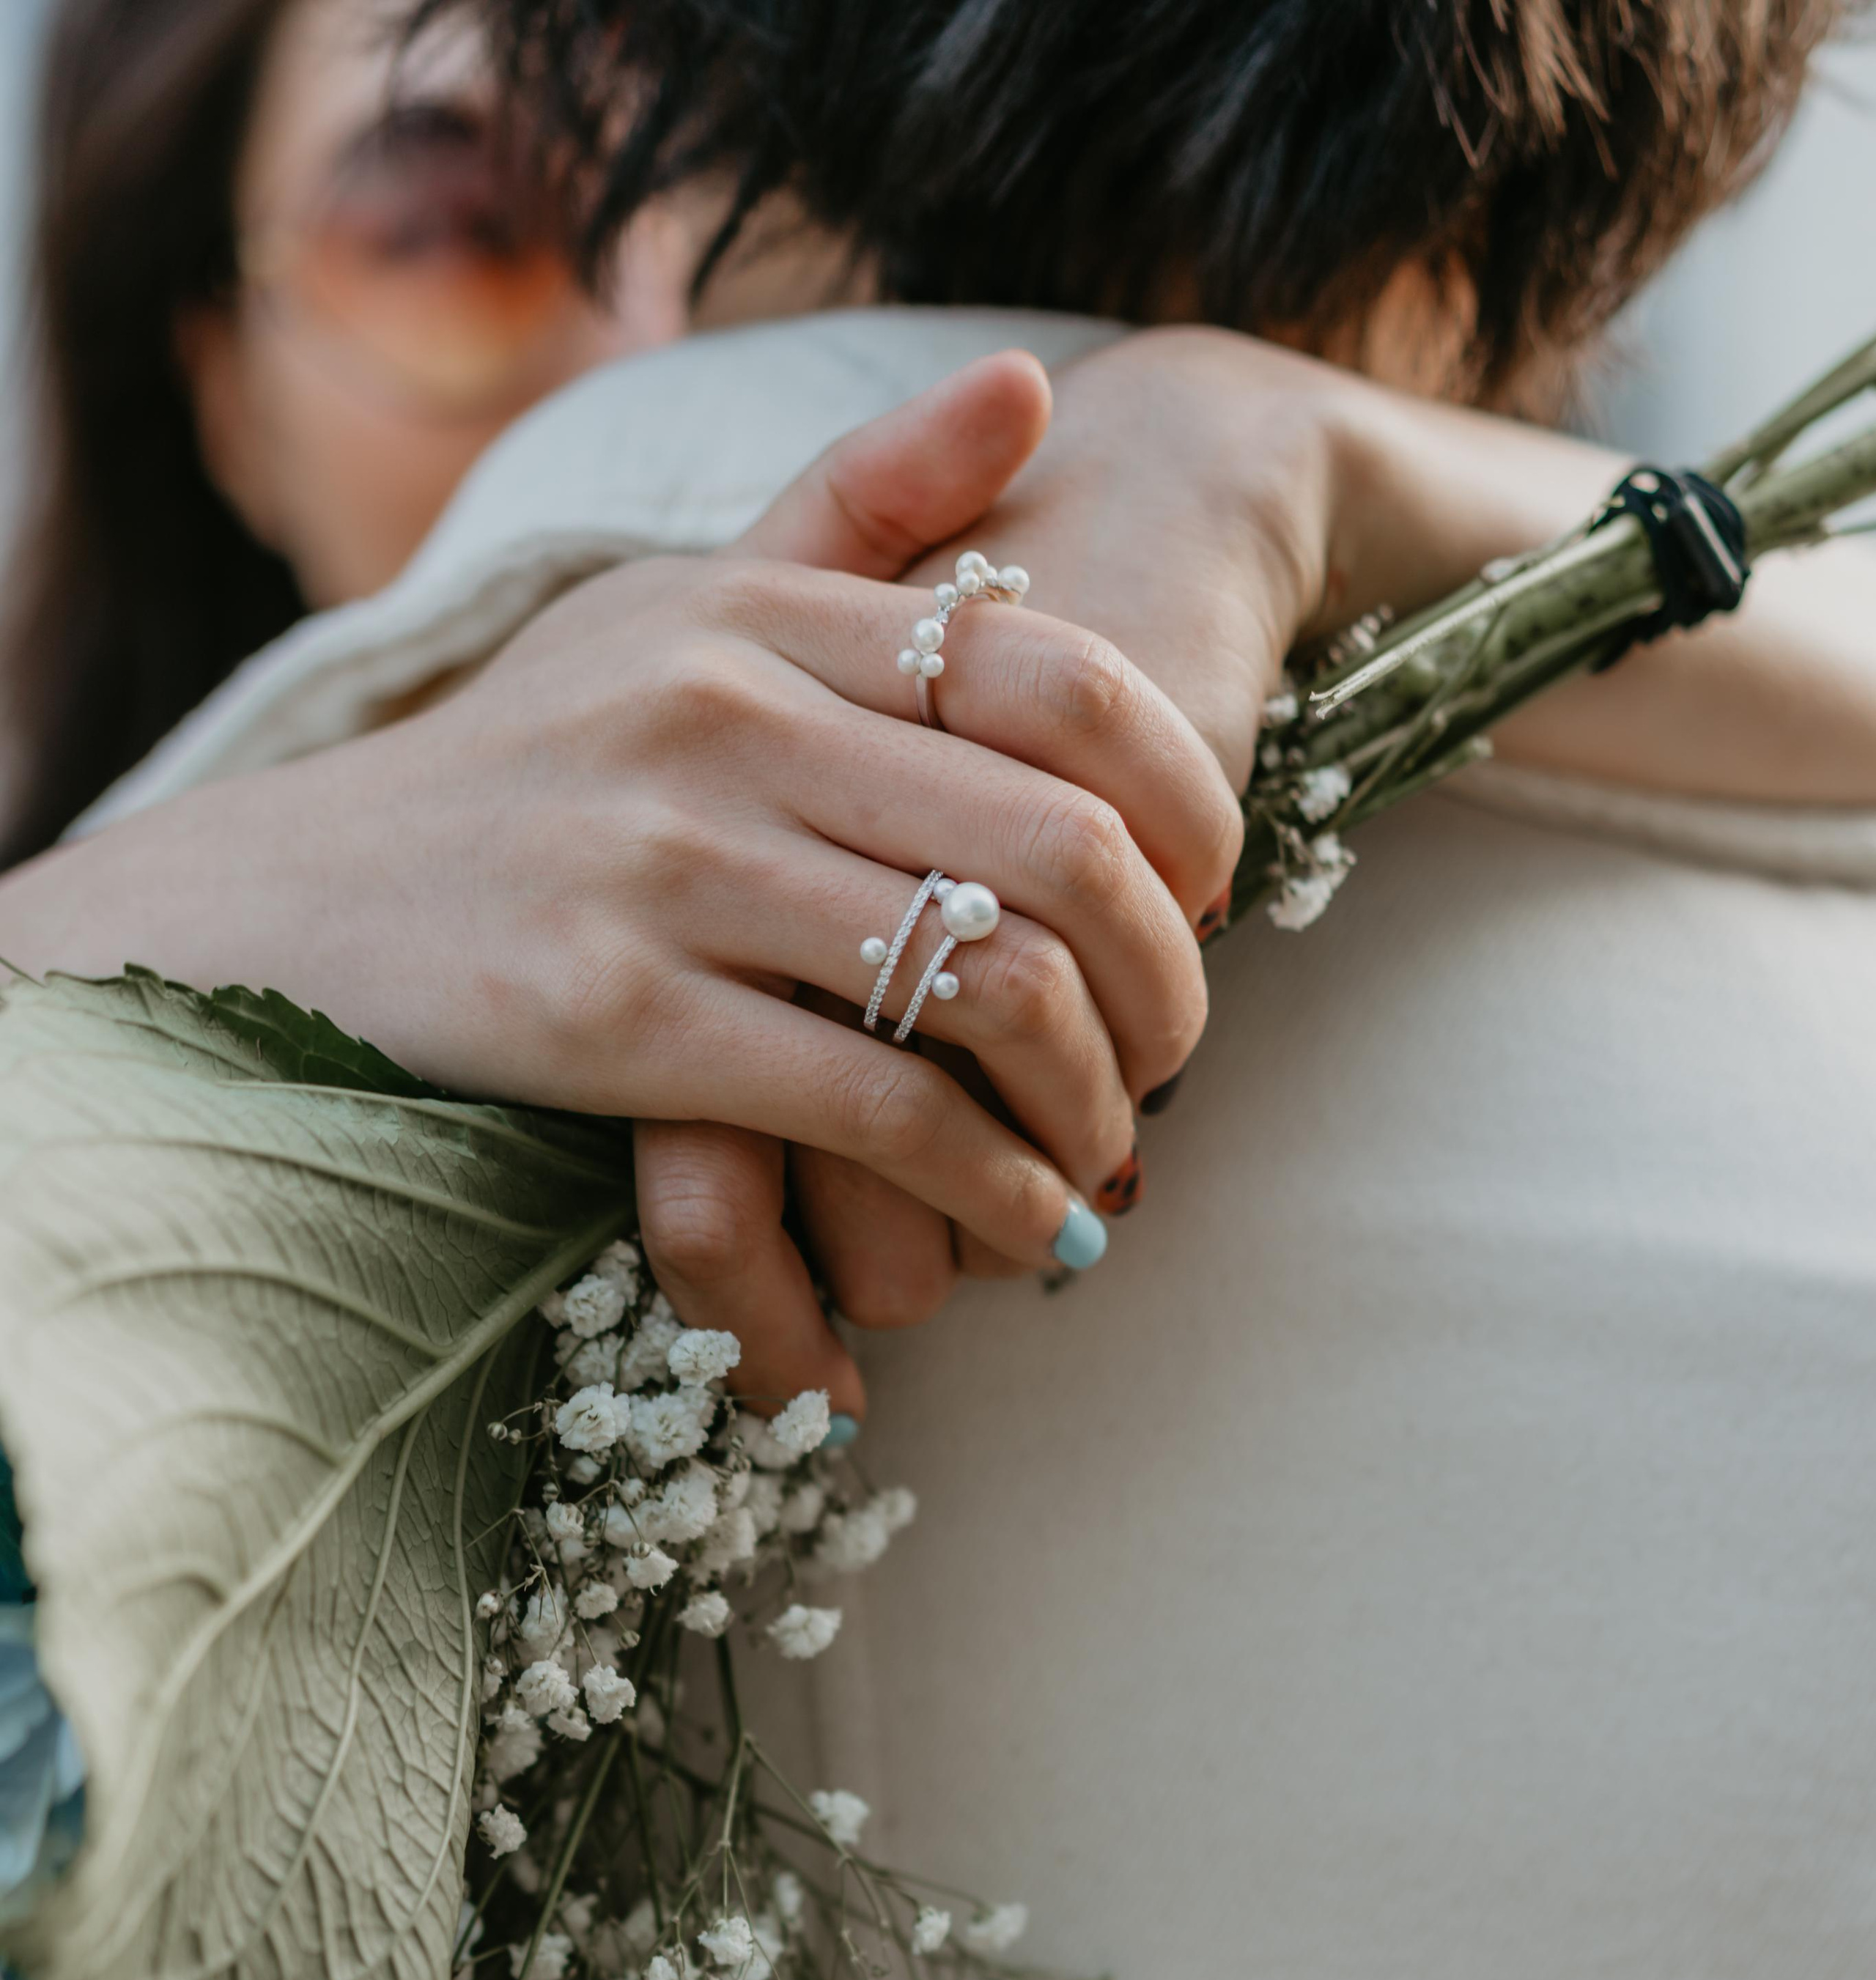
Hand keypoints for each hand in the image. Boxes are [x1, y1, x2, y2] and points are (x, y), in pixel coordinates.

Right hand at [0, 355, 1238, 1413]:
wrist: (301, 907)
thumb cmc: (529, 765)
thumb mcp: (676, 599)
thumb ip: (854, 509)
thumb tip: (1029, 386)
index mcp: (754, 610)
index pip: (1053, 670)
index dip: (1182, 788)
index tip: (1208, 886)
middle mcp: (722, 718)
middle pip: (1056, 842)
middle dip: (1168, 978)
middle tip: (1182, 1054)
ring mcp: (668, 868)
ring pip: (988, 986)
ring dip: (1093, 1102)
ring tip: (1111, 1157)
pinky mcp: (619, 1019)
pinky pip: (877, 1113)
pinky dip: (985, 1185)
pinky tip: (1021, 1227)